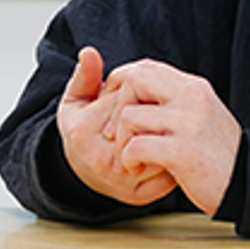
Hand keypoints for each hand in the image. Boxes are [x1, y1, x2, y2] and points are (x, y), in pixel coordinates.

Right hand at [56, 47, 177, 205]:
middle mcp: (103, 161)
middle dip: (156, 112)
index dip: (137, 92)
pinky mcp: (138, 196)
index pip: (125, 101)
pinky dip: (173, 159)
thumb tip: (89, 53)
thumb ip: (84, 76)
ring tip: (166, 125)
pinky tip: (168, 147)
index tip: (137, 92)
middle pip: (146, 125)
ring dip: (168, 135)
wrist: (84, 169)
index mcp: (84, 133)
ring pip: (160, 150)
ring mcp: (122, 182)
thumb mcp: (76, 100)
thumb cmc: (83, 129)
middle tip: (157, 107)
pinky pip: (167, 174)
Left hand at [105, 59, 241, 214]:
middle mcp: (192, 98)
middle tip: (115, 134)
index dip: (121, 84)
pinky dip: (128, 160)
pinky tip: (137, 168)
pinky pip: (136, 146)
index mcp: (194, 87)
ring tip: (130, 158)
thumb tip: (137, 90)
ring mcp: (189, 123)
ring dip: (121, 141)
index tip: (117, 110)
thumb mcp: (200, 116)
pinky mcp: (184, 152)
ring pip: (129, 115)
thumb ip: (175, 101)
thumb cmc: (217, 155)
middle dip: (115, 107)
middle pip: (134, 80)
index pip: (145, 67)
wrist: (247, 184)